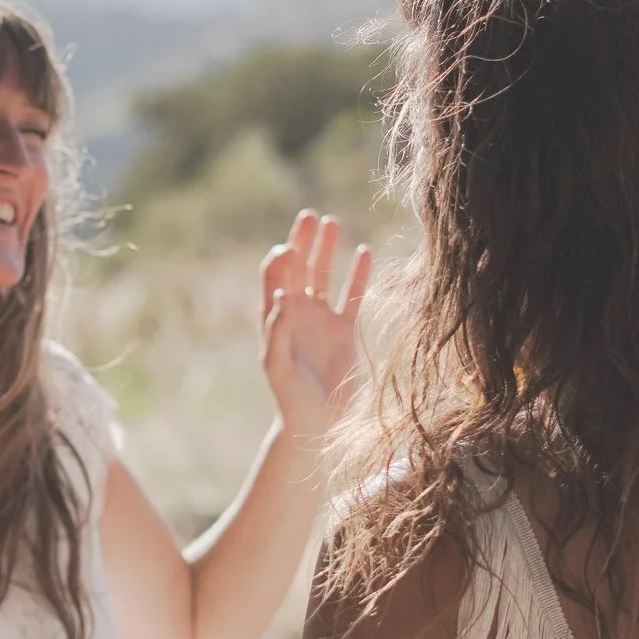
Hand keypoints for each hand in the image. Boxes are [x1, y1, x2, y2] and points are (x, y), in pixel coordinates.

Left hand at [259, 210, 370, 441]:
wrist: (316, 423)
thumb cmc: (289, 397)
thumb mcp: (277, 366)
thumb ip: (276, 332)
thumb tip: (281, 296)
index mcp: (276, 318)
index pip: (274, 277)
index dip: (279, 259)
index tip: (288, 247)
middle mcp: (298, 313)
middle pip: (299, 267)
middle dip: (303, 241)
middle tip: (309, 215)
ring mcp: (322, 320)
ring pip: (324, 276)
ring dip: (327, 250)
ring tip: (332, 222)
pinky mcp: (345, 330)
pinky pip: (352, 296)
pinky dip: (358, 275)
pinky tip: (364, 251)